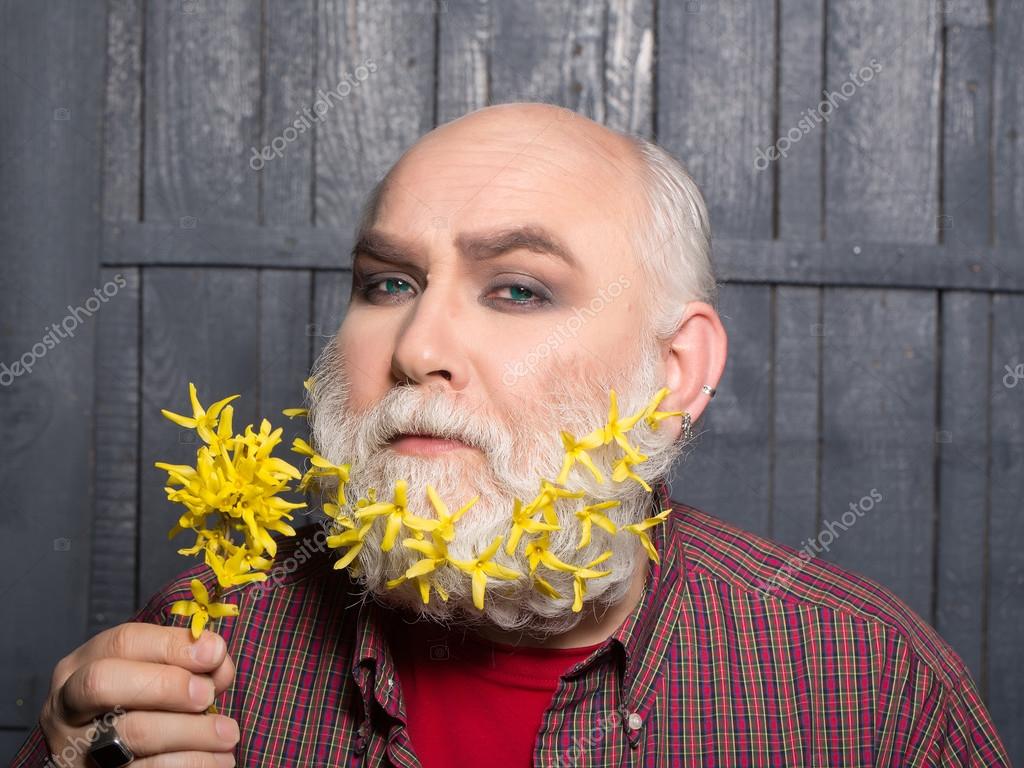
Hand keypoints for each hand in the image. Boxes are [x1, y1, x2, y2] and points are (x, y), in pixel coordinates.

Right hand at [39, 624, 237, 766]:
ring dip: (192, 732)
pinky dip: (191, 763)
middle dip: (166, 685)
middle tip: (208, 696)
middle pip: (105, 683)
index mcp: (81, 666)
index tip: (215, 653)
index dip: (172, 644)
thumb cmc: (139, 708)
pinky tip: (219, 760)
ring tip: (228, 733)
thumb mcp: (151, 676)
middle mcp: (68, 706)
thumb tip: (217, 659)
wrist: (114, 761)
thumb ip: (185, 663)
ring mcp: (76, 748)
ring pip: (132, 733)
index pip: (123, 642)